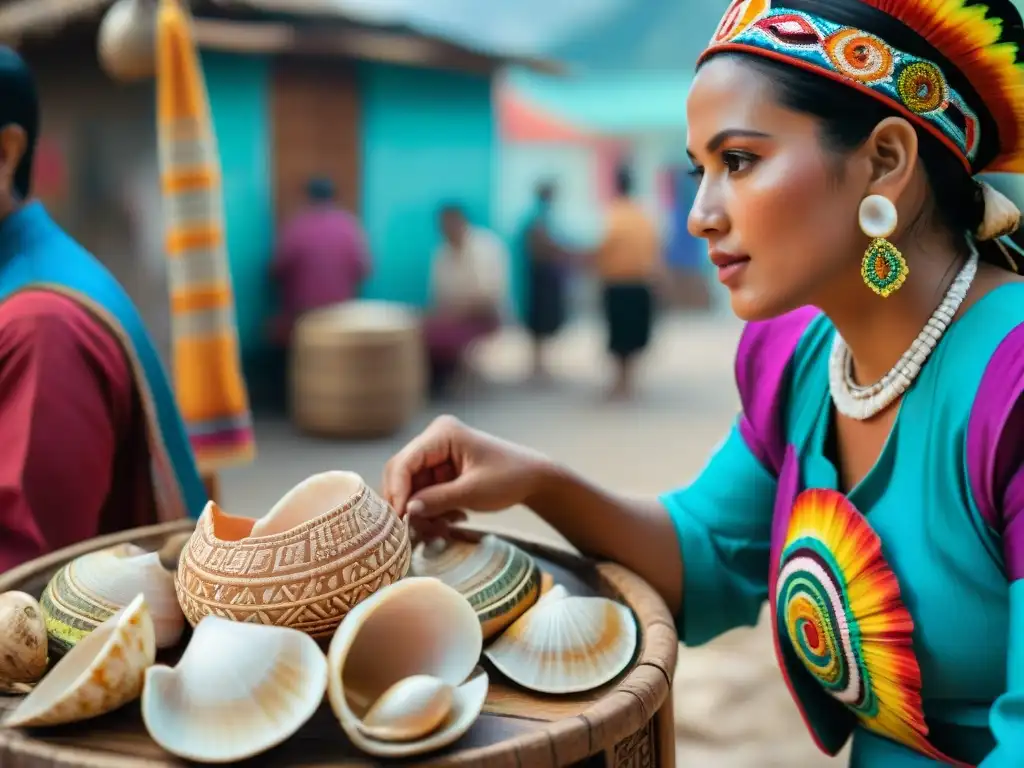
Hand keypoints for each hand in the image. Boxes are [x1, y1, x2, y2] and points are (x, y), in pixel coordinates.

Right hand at [382, 415, 551, 542]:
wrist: (532, 479)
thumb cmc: (509, 477)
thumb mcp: (473, 491)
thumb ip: (438, 499)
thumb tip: (407, 511)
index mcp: (442, 433)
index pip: (405, 462)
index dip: (398, 491)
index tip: (400, 519)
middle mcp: (434, 439)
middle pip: (402, 475)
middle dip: (410, 505)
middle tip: (419, 531)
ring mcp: (436, 456)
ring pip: (411, 489)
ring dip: (423, 513)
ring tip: (442, 529)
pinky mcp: (440, 471)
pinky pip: (423, 494)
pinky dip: (432, 511)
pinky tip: (451, 520)